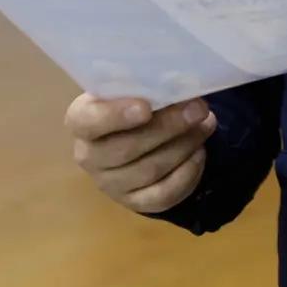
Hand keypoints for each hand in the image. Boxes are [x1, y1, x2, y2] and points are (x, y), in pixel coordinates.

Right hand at [65, 93, 216, 213]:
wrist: (132, 134)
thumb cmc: (131, 101)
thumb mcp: (130, 87)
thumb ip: (144, 85)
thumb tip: (179, 84)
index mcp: (81, 120)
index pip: (87, 122)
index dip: (115, 116)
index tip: (146, 107)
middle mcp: (89, 156)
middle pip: (126, 149)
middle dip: (168, 127)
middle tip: (199, 108)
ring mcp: (111, 184)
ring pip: (149, 171)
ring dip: (184, 146)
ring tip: (206, 124)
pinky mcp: (134, 202)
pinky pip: (163, 195)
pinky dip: (187, 174)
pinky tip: (200, 152)